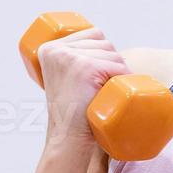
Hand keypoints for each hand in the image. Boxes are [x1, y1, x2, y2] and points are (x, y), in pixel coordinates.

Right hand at [37, 27, 130, 150]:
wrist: (68, 139)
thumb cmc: (72, 115)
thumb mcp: (65, 81)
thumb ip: (74, 62)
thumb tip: (100, 46)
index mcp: (49, 49)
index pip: (92, 34)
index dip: (104, 52)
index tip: (98, 76)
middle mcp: (56, 49)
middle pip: (104, 42)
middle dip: (113, 63)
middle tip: (103, 89)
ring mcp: (70, 57)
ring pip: (114, 54)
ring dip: (119, 72)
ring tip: (106, 92)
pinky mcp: (86, 67)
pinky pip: (118, 67)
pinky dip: (123, 79)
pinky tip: (113, 92)